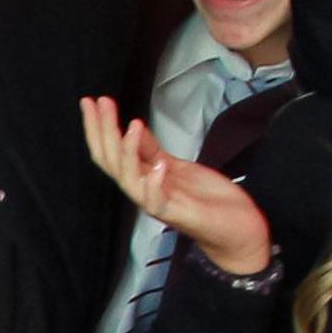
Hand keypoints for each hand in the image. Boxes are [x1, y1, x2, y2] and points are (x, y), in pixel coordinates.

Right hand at [82, 97, 271, 275]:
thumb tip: (134, 127)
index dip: (99, 127)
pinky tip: (159, 164)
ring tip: (132, 127)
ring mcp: (158, 204)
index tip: (92, 101)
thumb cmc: (209, 201)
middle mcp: (143, 191)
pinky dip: (154, 183)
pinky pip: (156, 202)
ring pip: (128, 180)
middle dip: (103, 131)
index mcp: (142, 178)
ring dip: (127, 152)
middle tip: (100, 104)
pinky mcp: (177, 215)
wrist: (239, 231)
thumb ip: (154, 152)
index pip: (110, 151)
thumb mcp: (179, 167)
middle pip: (111, 162)